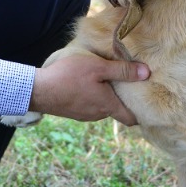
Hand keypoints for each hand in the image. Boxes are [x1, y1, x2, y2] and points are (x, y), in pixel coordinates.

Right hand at [28, 53, 149, 125]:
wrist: (38, 90)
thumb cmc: (69, 76)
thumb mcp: (98, 67)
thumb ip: (122, 71)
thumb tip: (147, 73)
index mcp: (108, 106)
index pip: (131, 119)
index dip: (140, 112)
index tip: (144, 100)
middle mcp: (98, 115)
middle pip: (117, 109)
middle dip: (121, 97)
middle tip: (124, 79)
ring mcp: (84, 115)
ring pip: (102, 106)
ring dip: (104, 95)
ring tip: (103, 77)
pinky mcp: (72, 111)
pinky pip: (88, 104)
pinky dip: (91, 96)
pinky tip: (84, 82)